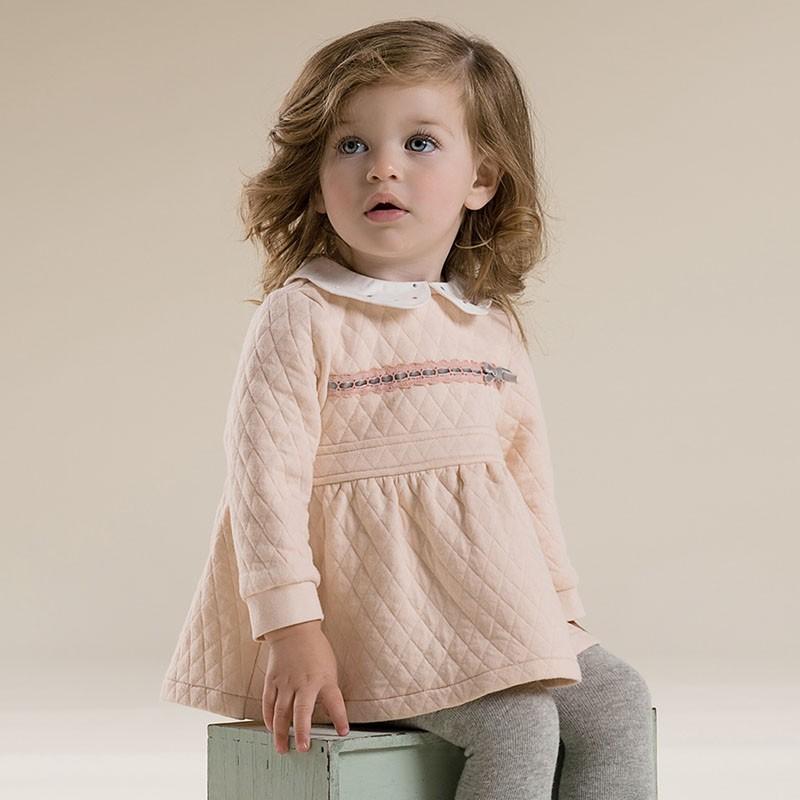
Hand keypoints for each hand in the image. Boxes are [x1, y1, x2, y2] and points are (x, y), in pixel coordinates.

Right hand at [261, 620, 349, 754]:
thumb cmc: (315, 650)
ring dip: (281, 732)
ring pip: (281, 712)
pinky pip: (268, 703)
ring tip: (282, 748)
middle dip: (302, 732)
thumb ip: (328, 690)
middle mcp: (304, 682)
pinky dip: (268, 718)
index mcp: (324, 679)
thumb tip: (330, 713)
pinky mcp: (272, 680)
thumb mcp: (330, 669)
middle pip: (302, 711)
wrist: (294, 630)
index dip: (340, 718)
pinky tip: (270, 728)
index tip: (343, 732)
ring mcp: (286, 682)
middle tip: (302, 748)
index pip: (335, 702)